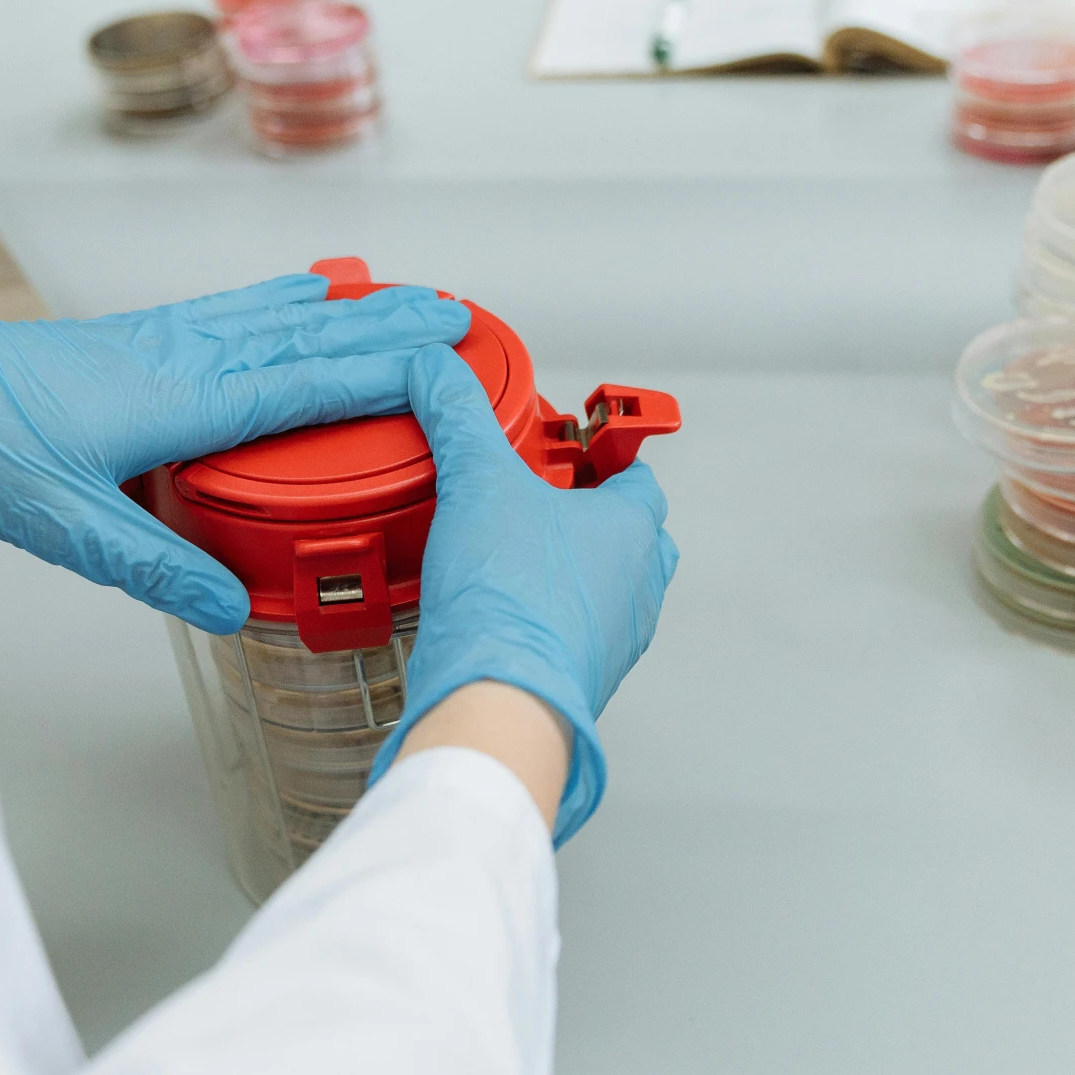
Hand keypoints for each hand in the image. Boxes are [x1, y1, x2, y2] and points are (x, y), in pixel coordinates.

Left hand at [0, 271, 469, 632]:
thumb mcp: (66, 524)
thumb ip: (153, 563)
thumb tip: (230, 604)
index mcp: (179, 396)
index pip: (307, 379)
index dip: (385, 366)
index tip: (449, 353)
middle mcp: (181, 354)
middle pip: (308, 333)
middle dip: (388, 324)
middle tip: (458, 315)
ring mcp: (160, 338)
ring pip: (277, 314)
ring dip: (349, 307)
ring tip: (404, 297)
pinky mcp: (138, 337)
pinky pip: (236, 311)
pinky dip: (287, 301)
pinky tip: (301, 297)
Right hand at [372, 346, 677, 842]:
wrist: (497, 704)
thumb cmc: (512, 603)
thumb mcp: (477, 481)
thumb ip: (458, 416)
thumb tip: (437, 370)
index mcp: (633, 530)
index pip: (636, 474)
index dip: (600, 453)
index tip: (565, 443)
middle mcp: (636, 587)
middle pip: (622, 534)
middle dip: (580, 515)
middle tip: (528, 498)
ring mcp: (613, 640)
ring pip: (599, 589)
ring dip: (562, 572)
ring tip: (505, 555)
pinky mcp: (577, 679)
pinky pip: (568, 637)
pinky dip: (541, 620)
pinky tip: (494, 612)